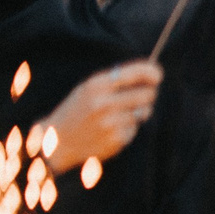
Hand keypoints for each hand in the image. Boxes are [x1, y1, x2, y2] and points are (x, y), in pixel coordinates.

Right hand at [38, 61, 160, 169]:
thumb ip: (116, 80)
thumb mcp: (88, 88)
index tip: (157, 74)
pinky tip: (110, 129)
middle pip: (148, 94)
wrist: (57, 140)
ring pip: (144, 112)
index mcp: (96, 86)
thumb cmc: (77, 109)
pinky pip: (134, 128)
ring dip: (138, 111)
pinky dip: (128, 127)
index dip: (152, 73)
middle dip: (148, 93)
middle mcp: (104, 103)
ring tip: (117, 113)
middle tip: (141, 95)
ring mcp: (111, 123)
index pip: (137, 73)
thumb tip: (152, 73)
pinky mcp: (116, 140)